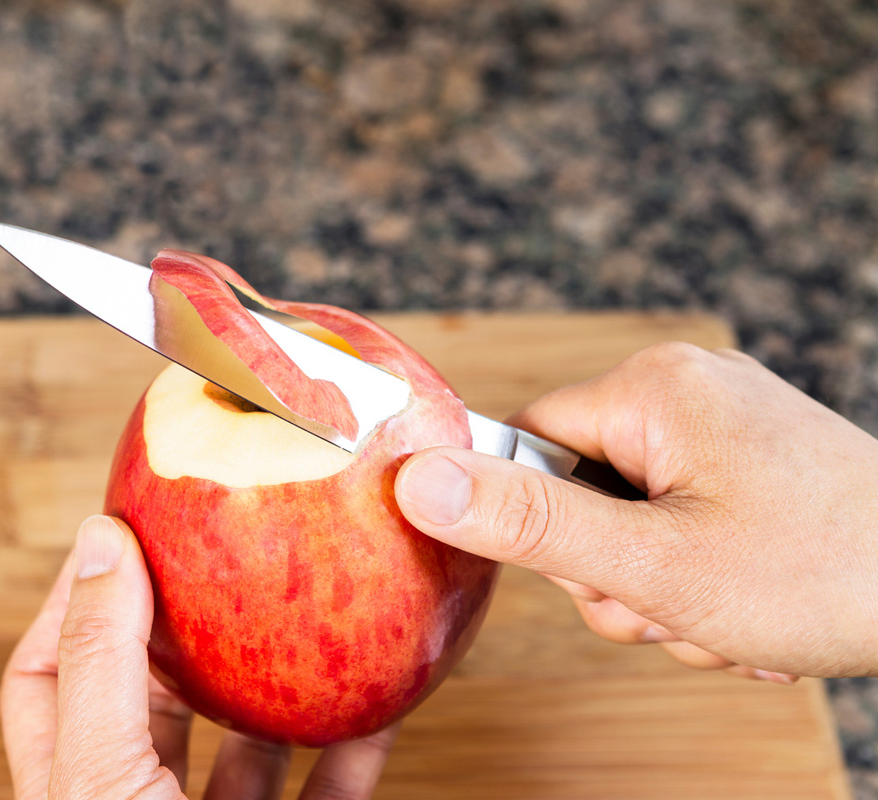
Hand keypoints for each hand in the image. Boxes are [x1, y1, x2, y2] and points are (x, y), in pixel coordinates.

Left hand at [1, 514, 399, 799]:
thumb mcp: (102, 775)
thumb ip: (102, 663)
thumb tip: (102, 540)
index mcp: (74, 783)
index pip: (46, 672)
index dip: (77, 596)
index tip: (123, 528)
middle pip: (151, 694)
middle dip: (188, 623)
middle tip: (227, 551)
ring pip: (245, 741)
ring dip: (280, 677)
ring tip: (307, 608)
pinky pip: (330, 789)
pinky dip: (356, 742)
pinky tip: (379, 698)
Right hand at [395, 342, 877, 680]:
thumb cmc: (822, 572)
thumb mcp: (655, 564)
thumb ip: (529, 524)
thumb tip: (415, 480)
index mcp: (653, 387)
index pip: (525, 442)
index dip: (540, 524)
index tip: (599, 570)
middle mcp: (687, 388)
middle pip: (578, 490)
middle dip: (616, 573)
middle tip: (678, 604)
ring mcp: (725, 426)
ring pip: (630, 520)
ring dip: (662, 590)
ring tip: (726, 616)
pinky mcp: (752, 462)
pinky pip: (681, 521)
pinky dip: (701, 579)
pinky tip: (750, 608)